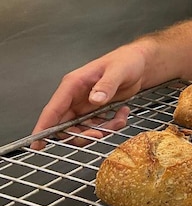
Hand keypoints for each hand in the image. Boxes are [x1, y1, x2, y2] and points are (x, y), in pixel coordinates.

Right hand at [31, 43, 148, 149]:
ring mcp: (84, 106)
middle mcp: (75, 97)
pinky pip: (97, 127)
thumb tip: (95, 99)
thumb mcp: (118, 71)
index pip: (53, 109)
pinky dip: (110, 126)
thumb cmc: (126, 61)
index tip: (37, 144)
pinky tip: (122, 114)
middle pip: (65, 126)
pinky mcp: (95, 111)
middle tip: (100, 133)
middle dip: (82, 134)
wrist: (138, 63)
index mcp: (73, 85)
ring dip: (101, 130)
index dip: (43, 127)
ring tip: (118, 120)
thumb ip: (106, 85)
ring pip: (82, 129)